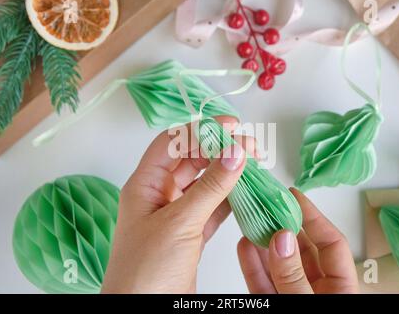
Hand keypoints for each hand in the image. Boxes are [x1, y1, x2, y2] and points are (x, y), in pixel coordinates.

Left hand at [102, 116, 253, 292]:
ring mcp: (176, 216)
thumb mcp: (179, 224)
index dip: (200, 130)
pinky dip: (230, 200)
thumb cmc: (146, 272)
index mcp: (144, 186)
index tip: (231, 126)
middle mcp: (159, 196)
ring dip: (228, 174)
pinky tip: (247, 192)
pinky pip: (213, 209)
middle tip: (250, 146)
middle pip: (191, 161)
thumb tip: (235, 152)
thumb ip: (210, 188)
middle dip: (219, 150)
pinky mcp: (191, 235)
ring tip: (253, 164)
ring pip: (205, 185)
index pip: (172, 144)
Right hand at [237, 188, 358, 293]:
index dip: (313, 216)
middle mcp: (318, 290)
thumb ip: (293, 275)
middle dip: (283, 227)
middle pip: (301, 251)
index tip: (294, 196)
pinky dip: (252, 266)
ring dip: (263, 244)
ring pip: (279, 266)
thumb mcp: (307, 304)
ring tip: (251, 221)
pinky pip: (263, 284)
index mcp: (341, 289)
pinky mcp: (274, 306)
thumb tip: (282, 238)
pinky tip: (244, 247)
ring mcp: (294, 298)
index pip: (331, 243)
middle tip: (267, 205)